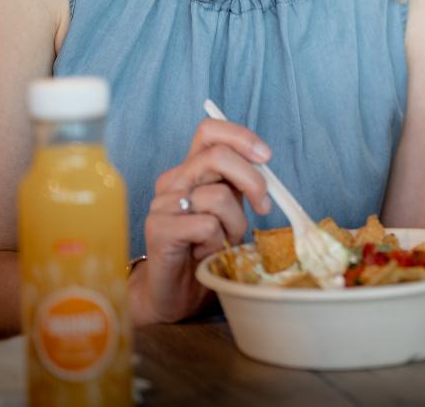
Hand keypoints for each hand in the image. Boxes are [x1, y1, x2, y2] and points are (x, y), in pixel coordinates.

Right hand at [130, 117, 272, 324]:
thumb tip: (265, 162)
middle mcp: (173, 181)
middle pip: (218, 156)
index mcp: (190, 170)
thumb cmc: (205, 249)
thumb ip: (240, 184)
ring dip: (234, 224)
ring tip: (222, 242)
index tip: (266, 157)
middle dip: (252, 180)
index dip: (240, 136)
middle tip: (264, 207)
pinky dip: (216, 242)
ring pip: (218, 196)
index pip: (210, 131)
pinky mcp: (158, 228)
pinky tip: (204, 253)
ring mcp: (162, 203)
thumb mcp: (231, 209)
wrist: (175, 293)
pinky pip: (206, 225)